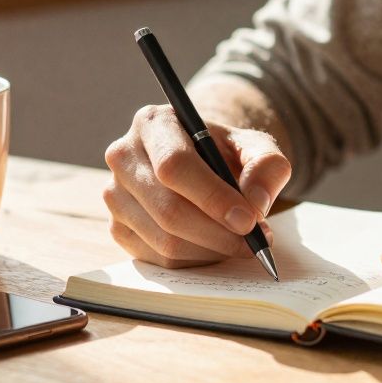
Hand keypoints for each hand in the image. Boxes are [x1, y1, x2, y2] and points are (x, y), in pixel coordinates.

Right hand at [103, 104, 291, 267]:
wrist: (201, 163)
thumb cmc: (225, 152)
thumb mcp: (255, 146)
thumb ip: (266, 166)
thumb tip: (256, 204)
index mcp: (153, 123)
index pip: (175, 165)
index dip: (212, 197)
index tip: (248, 220)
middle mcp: (124, 156)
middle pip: (168, 208)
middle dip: (218, 232)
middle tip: (254, 241)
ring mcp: (115, 195)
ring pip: (164, 239)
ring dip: (211, 249)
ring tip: (241, 241)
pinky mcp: (118, 228)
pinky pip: (158, 258)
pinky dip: (195, 260)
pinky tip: (216, 246)